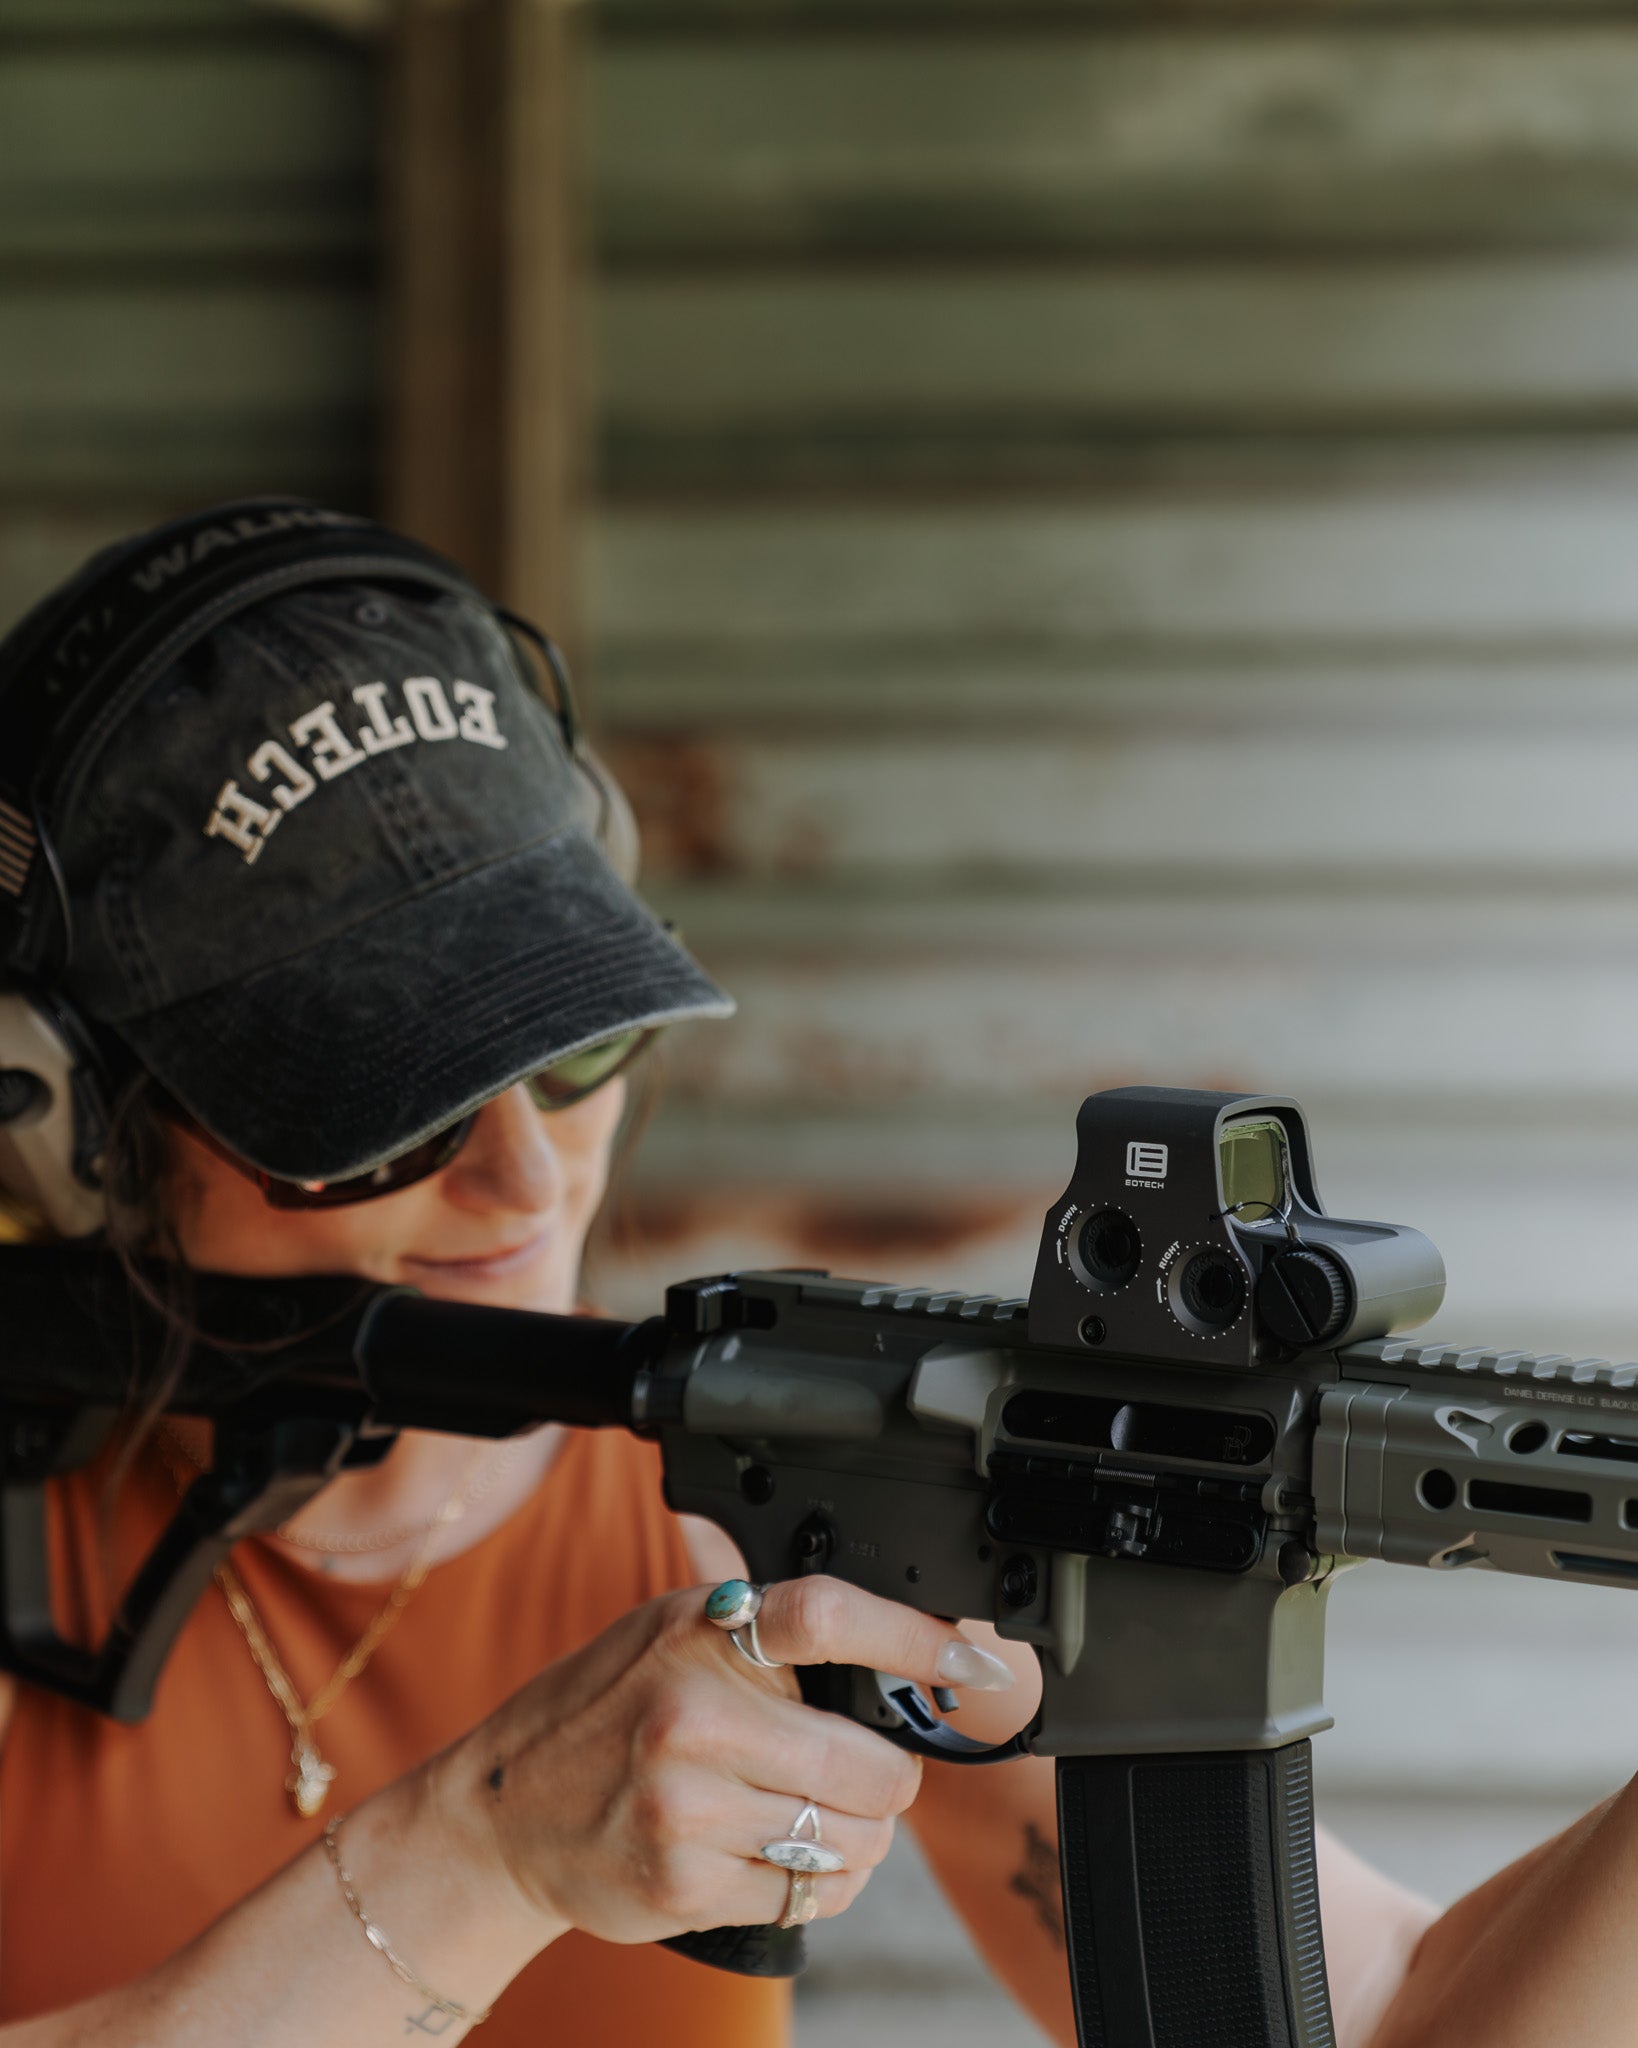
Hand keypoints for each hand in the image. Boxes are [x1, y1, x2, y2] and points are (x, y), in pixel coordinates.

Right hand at [435, 1575, 1014, 1947]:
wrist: (500, 1810)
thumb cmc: (601, 1710)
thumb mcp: (669, 1630)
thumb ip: (762, 1626)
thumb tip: (889, 1633)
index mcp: (701, 1632)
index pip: (830, 1615)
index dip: (917, 1638)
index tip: (973, 1664)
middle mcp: (694, 1715)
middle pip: (869, 1765)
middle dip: (885, 1781)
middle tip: (860, 1776)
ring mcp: (687, 1806)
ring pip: (851, 1842)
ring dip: (855, 1842)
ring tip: (810, 1820)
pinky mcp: (684, 1883)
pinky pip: (809, 1897)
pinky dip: (814, 1886)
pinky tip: (774, 1858)